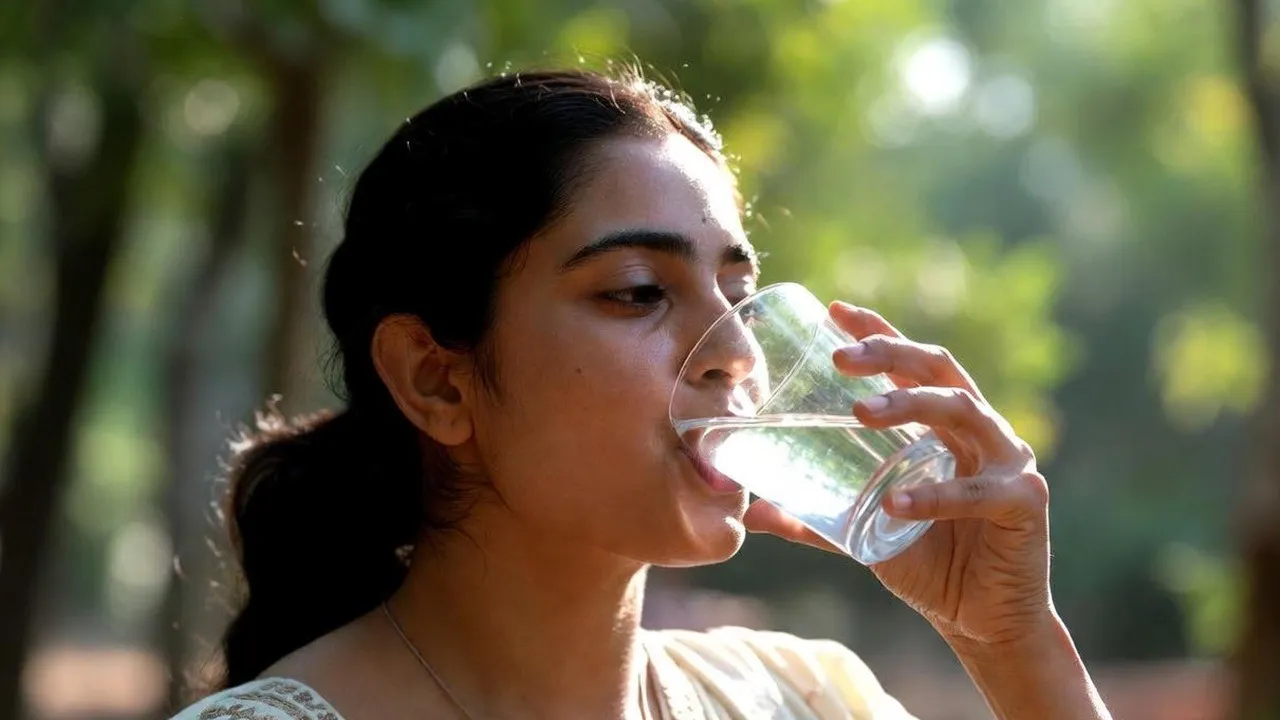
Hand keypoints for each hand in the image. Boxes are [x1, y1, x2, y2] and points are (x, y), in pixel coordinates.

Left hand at [744, 301, 1053, 646]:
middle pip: (938, 370)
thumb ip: (816, 517)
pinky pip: (978, 492)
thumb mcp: (864, 532)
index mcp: (946, 426)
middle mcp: (981, 431)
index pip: (914, 364)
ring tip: (860, 413)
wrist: (981, 622)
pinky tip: (898, 504)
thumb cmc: (928, 564)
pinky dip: (935, 496)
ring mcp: (1009, 461)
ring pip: (961, 411)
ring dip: (909, 406)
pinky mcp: (1025, 502)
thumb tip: (752, 514)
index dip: (879, 332)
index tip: (835, 310)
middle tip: (839, 358)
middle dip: (889, 354)